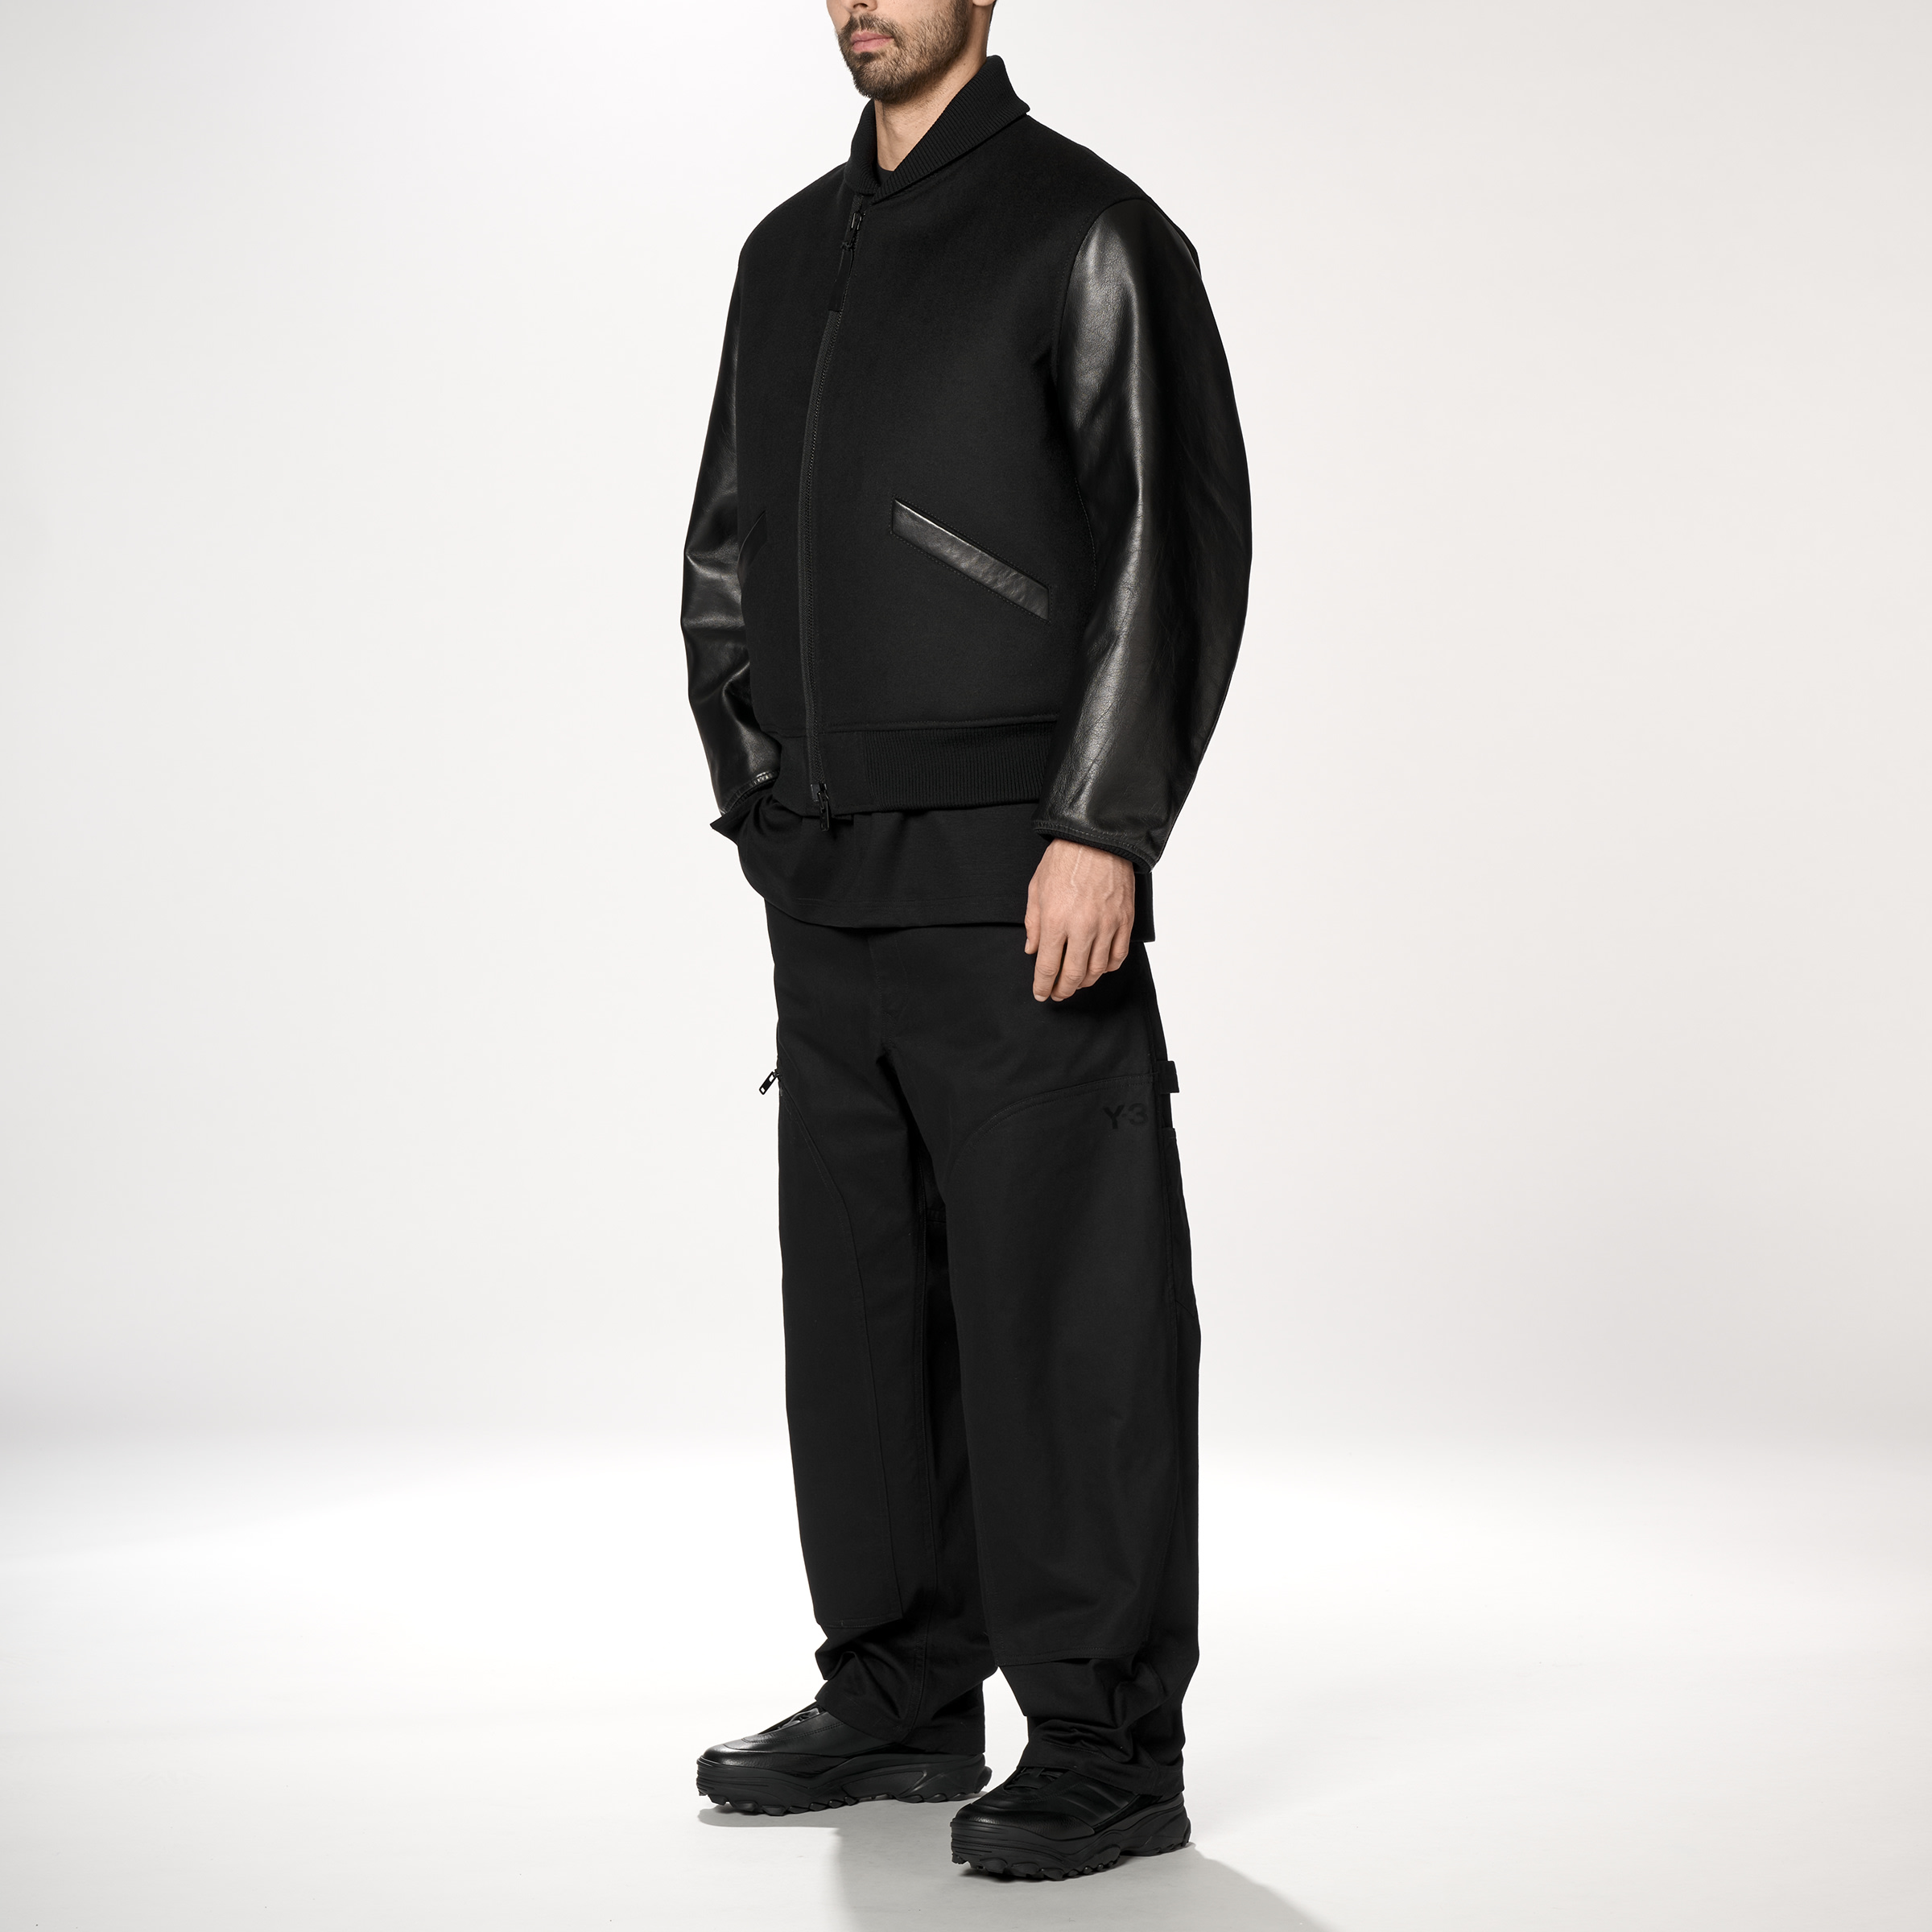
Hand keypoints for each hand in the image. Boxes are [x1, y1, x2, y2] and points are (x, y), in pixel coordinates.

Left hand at [1024, 839, 1135, 1002]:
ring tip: (1076, 982)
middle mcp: (1083, 927)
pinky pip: (1119, 955)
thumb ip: (1033, 924)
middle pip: (1074, 974)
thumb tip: (1032, 949)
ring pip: (1098, 969)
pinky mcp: (1124, 920)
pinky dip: (1109, 968)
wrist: (1098, 838)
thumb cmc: (1065, 859)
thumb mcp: (1037, 889)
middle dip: (1063, 989)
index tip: (1041, 994)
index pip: (1049, 966)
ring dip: (1085, 982)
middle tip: (1057, 993)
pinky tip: (1099, 968)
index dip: (1043, 985)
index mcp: (1057, 920)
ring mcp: (1107, 925)